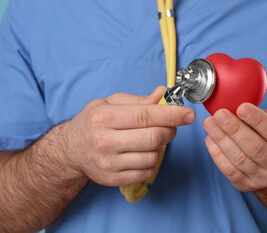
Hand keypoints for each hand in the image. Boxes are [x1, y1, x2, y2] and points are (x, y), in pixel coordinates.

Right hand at [65, 86, 195, 185]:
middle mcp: (104, 141)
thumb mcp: (109, 103)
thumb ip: (138, 100)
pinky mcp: (113, 179)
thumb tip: (162, 94)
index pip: (145, 115)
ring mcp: (108, 163)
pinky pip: (146, 172)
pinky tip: (145, 152)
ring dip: (161, 147)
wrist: (71, 150)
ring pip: (152, 157)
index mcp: (104, 117)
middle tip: (170, 126)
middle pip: (153, 137)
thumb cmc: (93, 122)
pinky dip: (153, 161)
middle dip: (170, 130)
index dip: (172, 115)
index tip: (188, 114)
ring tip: (153, 139)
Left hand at [203, 103, 266, 191]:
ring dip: (221, 139)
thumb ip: (259, 117)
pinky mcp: (245, 185)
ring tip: (209, 123)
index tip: (242, 107)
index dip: (258, 120)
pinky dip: (216, 153)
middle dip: (235, 129)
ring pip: (239, 158)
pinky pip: (228, 169)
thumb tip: (237, 104)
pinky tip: (210, 139)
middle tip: (219, 114)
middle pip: (255, 147)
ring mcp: (262, 178)